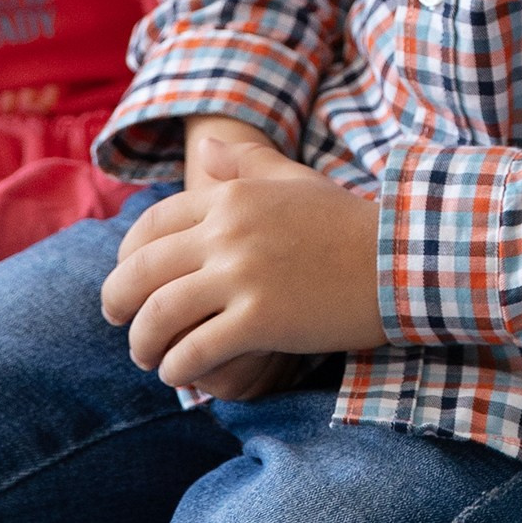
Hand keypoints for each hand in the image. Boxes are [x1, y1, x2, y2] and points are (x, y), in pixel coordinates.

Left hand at [100, 117, 385, 389]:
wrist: (403, 258)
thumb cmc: (350, 223)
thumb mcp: (295, 181)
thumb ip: (246, 164)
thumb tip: (208, 147)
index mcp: (231, 196)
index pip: (150, 226)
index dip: (126, 258)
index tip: (127, 282)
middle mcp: (228, 231)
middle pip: (142, 271)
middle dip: (118, 302)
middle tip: (120, 323)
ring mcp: (243, 275)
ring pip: (159, 314)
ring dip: (143, 342)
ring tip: (148, 357)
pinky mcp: (261, 319)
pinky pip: (196, 350)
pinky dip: (177, 367)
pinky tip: (180, 375)